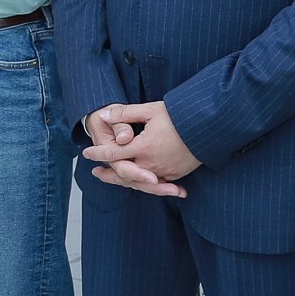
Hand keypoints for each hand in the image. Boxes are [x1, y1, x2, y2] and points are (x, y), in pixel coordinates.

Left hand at [81, 101, 200, 196]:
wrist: (208, 127)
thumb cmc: (179, 116)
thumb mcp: (150, 110)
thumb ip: (125, 114)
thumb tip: (103, 115)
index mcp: (142, 147)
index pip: (113, 153)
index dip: (98, 153)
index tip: (86, 153)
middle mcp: (151, 164)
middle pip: (123, 174)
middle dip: (108, 174)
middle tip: (96, 173)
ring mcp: (163, 172)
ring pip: (138, 183)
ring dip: (123, 181)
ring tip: (113, 179)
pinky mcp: (174, 175)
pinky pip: (155, 185)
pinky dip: (144, 184)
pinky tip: (138, 182)